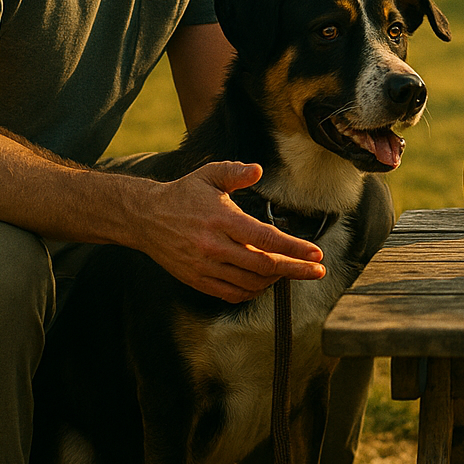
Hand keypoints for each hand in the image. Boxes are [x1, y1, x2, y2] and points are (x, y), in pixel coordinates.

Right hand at [133, 162, 327, 302]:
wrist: (145, 218)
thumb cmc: (183, 194)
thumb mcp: (208, 174)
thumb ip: (235, 171)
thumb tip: (258, 169)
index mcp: (222, 220)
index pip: (266, 239)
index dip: (294, 248)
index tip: (316, 253)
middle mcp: (214, 246)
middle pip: (264, 265)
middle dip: (296, 269)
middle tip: (318, 270)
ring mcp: (205, 267)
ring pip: (250, 283)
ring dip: (276, 280)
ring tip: (292, 271)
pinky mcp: (197, 280)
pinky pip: (232, 294)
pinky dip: (253, 292)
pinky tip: (265, 282)